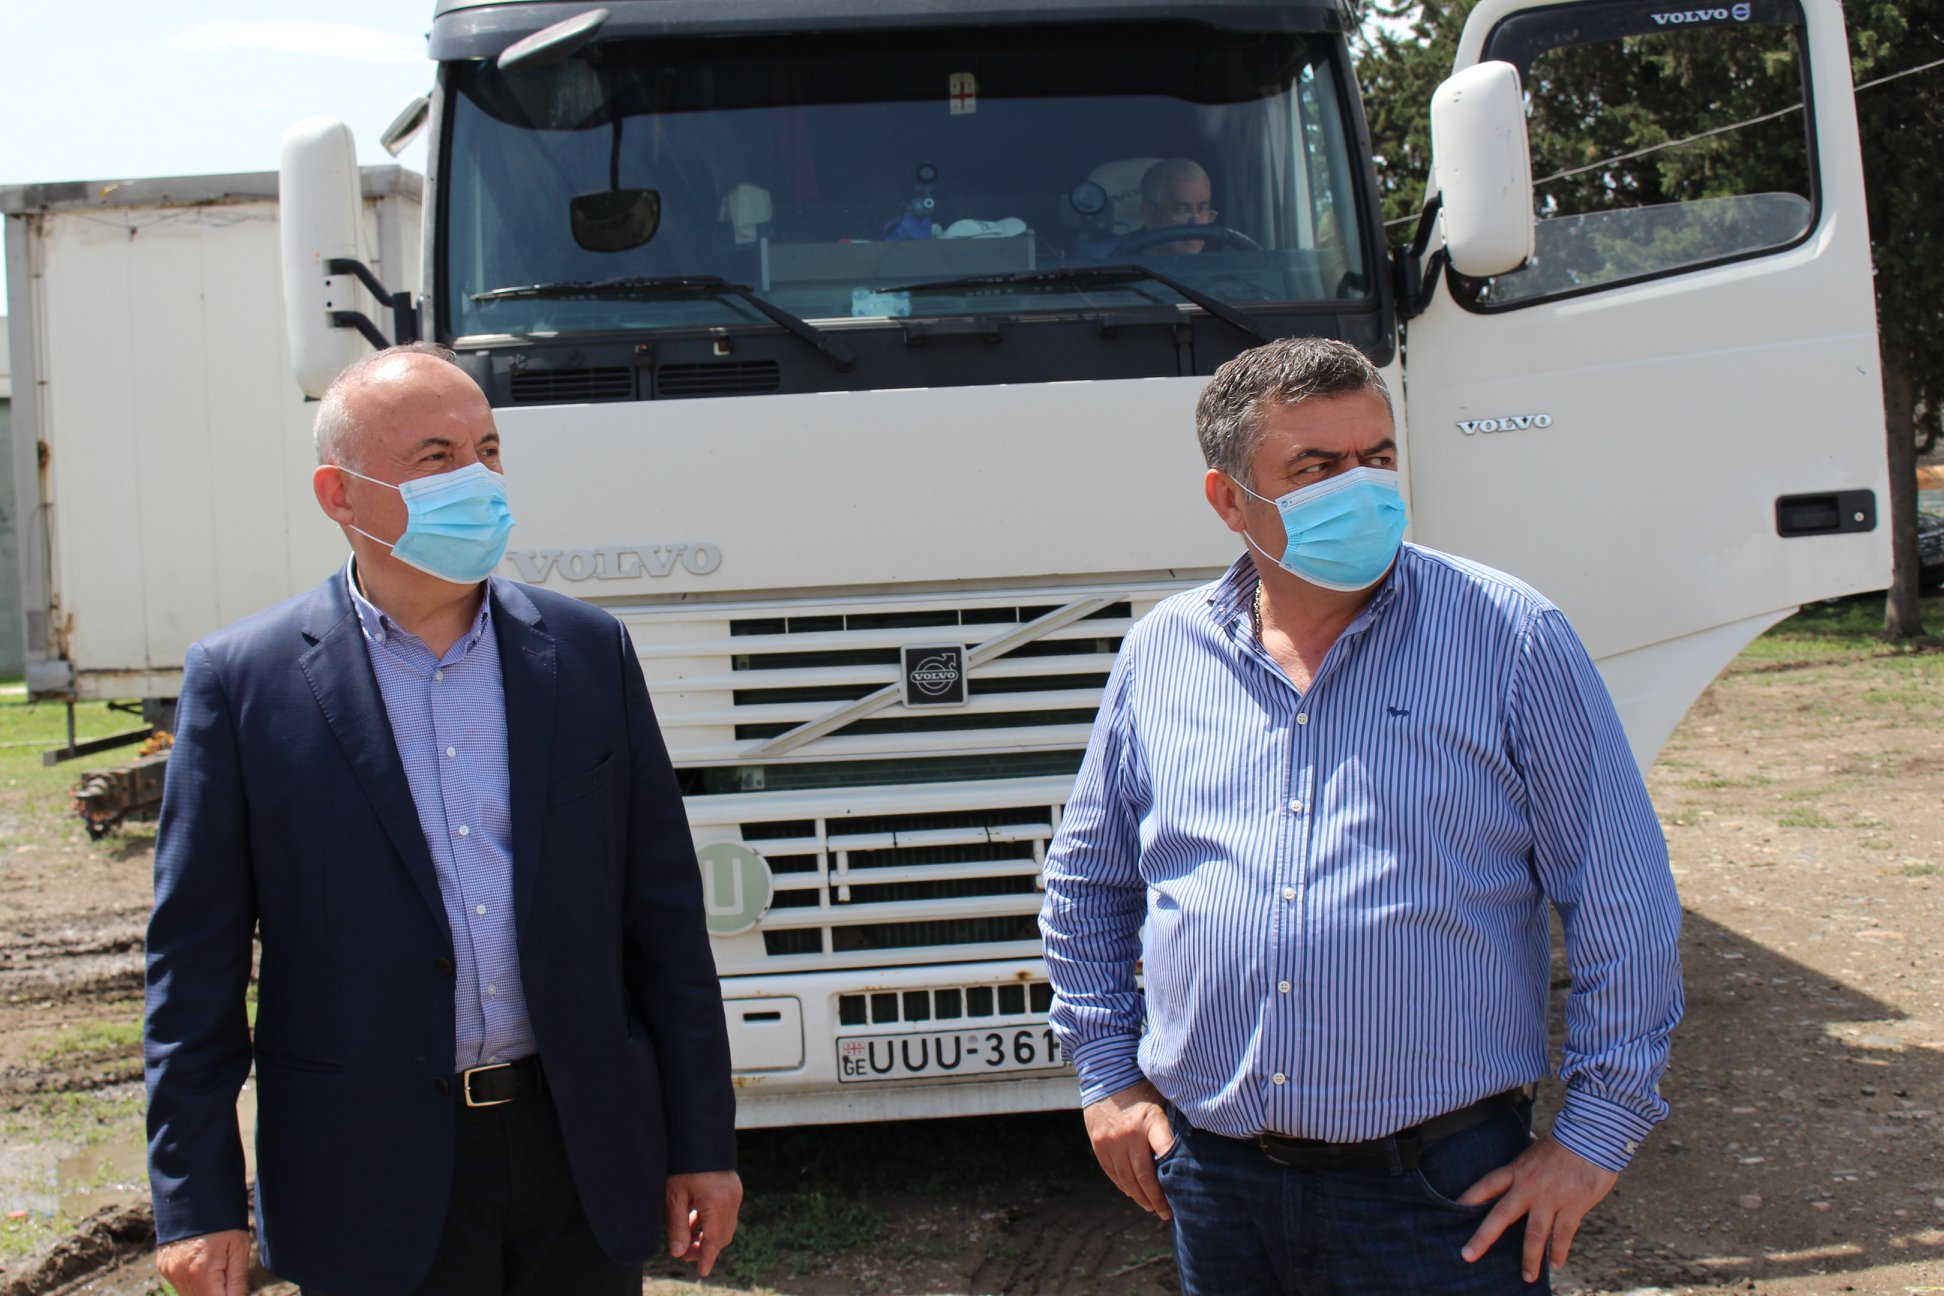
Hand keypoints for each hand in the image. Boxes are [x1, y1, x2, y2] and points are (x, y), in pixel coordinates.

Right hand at [155, 1229, 250, 1295]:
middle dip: (217, 1294)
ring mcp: (169, 1272)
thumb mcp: (239, 1248)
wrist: (195, 1194)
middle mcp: (181, 1277)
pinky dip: (192, 1281)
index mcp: (202, 1273)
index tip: (233, 1289)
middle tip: (226, 1272)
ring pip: (189, 1295)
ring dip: (205, 1290)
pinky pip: (180, 1283)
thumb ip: (237, 1282)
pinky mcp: (163, 1266)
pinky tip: (203, 1263)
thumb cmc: (224, 1221)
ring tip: (216, 1266)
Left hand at [665, 1169, 742, 1276]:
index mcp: (718, 1203)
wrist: (699, 1134)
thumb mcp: (674, 1195)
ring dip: (707, 1234)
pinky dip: (712, 1221)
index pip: (714, 1240)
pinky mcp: (733, 1188)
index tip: (702, 1272)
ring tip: (686, 1235)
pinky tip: (694, 1218)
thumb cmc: (683, 1163)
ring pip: (725, 1225)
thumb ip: (676, 1226)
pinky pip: (726, 1213)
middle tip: (683, 1252)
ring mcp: (735, 1193)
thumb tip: (678, 1253)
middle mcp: (732, 1200)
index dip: (706, 1258)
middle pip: (722, 1236)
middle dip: (704, 1247)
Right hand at [1082, 1079, 1174, 1220]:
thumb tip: (1201, 1142)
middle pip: (1145, 1177)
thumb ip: (1175, 1123)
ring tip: (1152, 1208)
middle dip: (1158, 1199)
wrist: (1106, 1073)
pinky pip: (1112, 1173)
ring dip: (1140, 1197)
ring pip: (1127, 1180)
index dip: (1173, 1175)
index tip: (1184, 1193)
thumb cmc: (1143, 1087)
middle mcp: (1129, 1134)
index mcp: (1150, 1120)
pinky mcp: (1098, 1144)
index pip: (1165, 1150)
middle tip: (1168, 1213)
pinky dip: (1124, 1186)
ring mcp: (1111, 1141)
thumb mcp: (1163, 1099)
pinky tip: (1134, 1194)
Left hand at [1457, 1133, 1618, 1281]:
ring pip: (1534, 1235)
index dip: (1469, 1198)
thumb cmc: (1565, 1143)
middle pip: (1500, 1215)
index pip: (1486, 1185)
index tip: (1453, 1211)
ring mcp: (1550, 1199)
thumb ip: (1528, 1163)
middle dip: (1483, 1237)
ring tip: (1526, 1277)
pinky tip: (1556, 1264)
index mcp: (1517, 1170)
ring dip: (1529, 1259)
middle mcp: (1528, 1187)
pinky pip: (1563, 1236)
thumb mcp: (1536, 1150)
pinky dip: (1559, 1252)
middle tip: (1468, 1255)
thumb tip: (1525, 1158)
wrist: (1592, 1137)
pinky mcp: (1572, 1207)